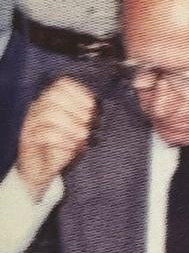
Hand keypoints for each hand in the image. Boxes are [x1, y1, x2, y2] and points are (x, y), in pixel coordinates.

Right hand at [15, 78, 96, 198]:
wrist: (43, 169)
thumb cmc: (65, 144)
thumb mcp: (79, 127)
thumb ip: (86, 114)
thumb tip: (98, 107)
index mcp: (50, 99)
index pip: (61, 84)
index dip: (79, 92)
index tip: (92, 105)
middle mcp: (37, 108)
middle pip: (53, 97)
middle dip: (76, 109)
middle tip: (90, 123)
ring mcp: (30, 123)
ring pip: (49, 115)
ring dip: (72, 125)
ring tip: (84, 135)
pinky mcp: (27, 140)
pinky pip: (44, 135)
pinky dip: (64, 140)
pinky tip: (75, 146)